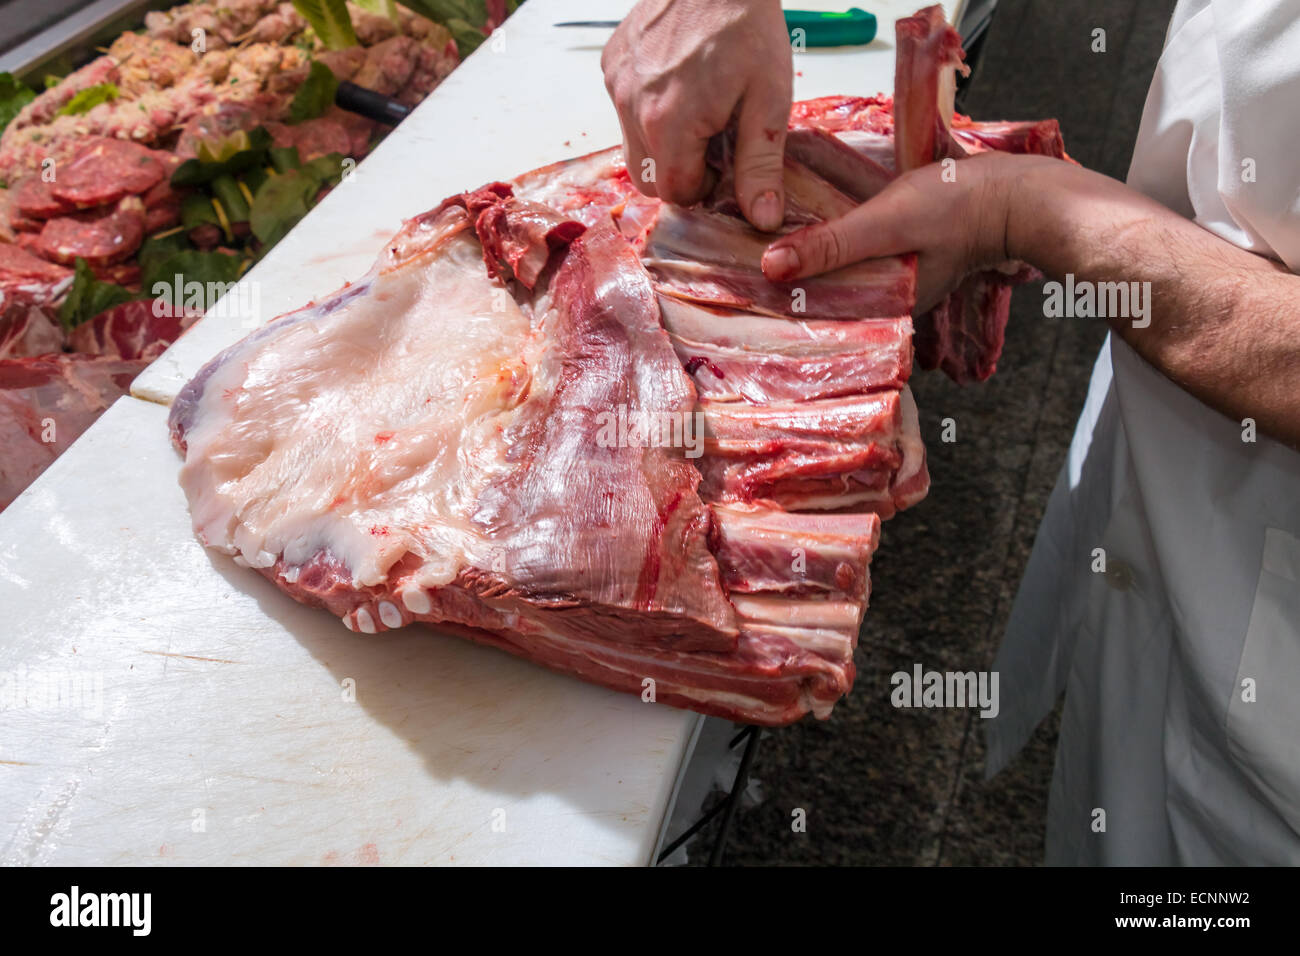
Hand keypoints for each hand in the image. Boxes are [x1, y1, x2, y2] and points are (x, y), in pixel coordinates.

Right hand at [601, 0, 792, 229]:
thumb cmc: (747, 27)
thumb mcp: (768, 100)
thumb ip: (760, 165)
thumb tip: (762, 221)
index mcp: (669, 124)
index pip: (675, 193)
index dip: (703, 186)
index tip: (724, 160)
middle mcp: (631, 107)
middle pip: (647, 180)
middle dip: (679, 172)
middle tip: (712, 139)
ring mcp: (617, 84)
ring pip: (633, 147)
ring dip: (663, 143)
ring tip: (698, 107)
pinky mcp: (611, 64)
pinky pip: (624, 110)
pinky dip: (648, 111)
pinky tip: (679, 82)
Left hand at [761, 152, 1053, 310]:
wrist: (1016, 193)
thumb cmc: (958, 207)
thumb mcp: (885, 223)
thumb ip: (832, 244)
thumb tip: (772, 266)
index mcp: (880, 306)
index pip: (816, 314)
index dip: (779, 301)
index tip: (737, 286)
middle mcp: (886, 299)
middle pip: (824, 295)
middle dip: (787, 283)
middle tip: (735, 263)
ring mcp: (895, 277)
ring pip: (839, 274)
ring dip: (808, 261)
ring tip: (759, 244)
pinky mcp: (902, 253)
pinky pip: (856, 254)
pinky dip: (833, 245)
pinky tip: (808, 228)